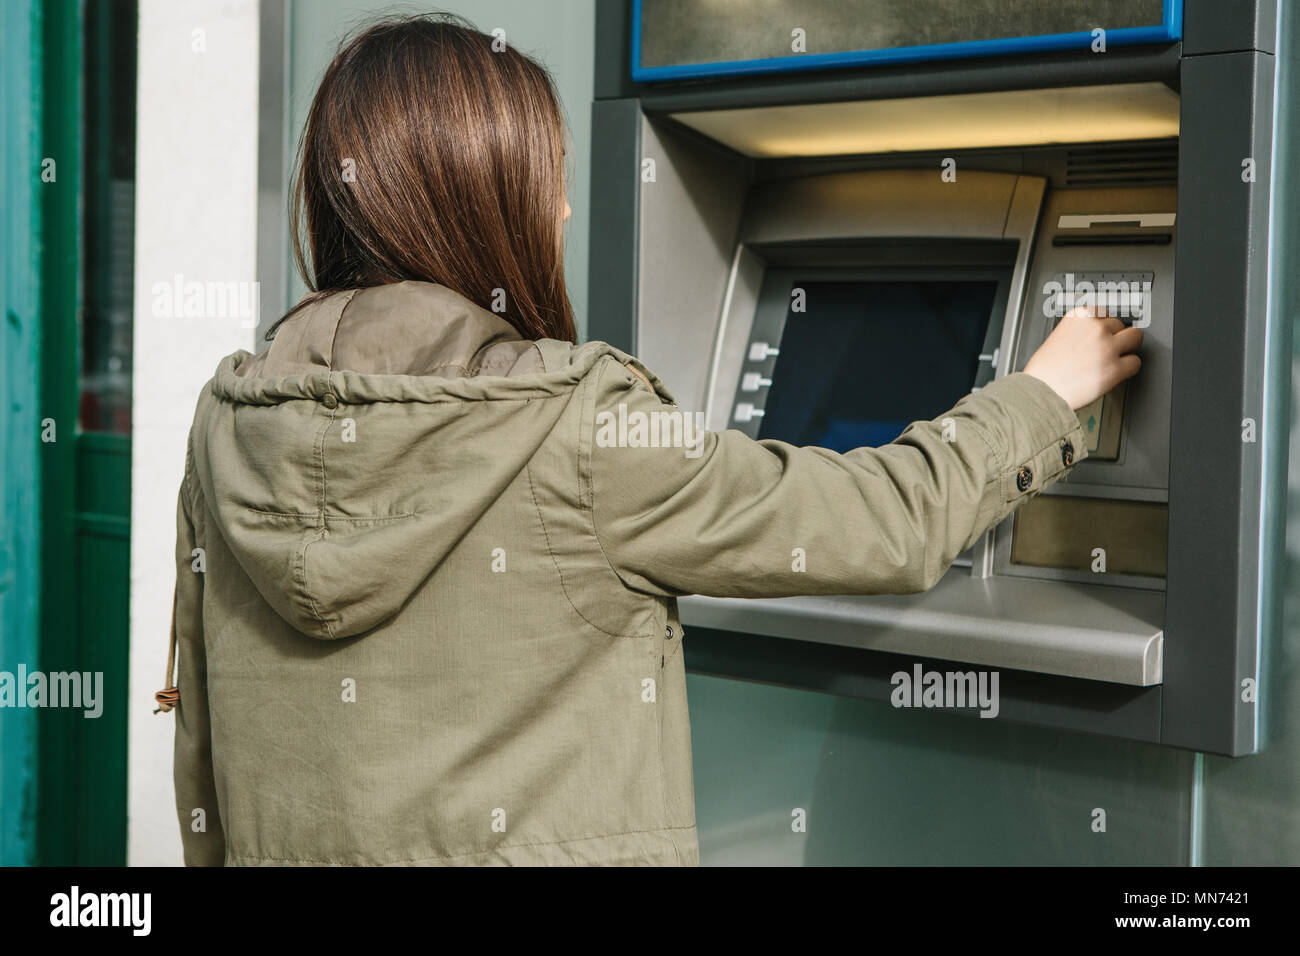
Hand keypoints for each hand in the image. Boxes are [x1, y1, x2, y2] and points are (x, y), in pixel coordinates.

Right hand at [1023, 307, 1142, 409]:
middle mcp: (1095, 328)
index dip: (1103, 326)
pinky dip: (1129, 368)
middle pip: (1121, 324)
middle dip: (1117, 336)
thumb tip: (1095, 337)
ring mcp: (1107, 347)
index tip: (1103, 333)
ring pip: (1135, 338)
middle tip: (1109, 349)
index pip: (1104, 312)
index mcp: (1079, 316)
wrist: (1039, 391)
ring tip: (1118, 358)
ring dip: (1128, 348)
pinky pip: (1135, 362)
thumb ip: (1079, 331)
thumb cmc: (1044, 371)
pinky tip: (1118, 372)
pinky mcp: (1115, 368)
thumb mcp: (1057, 337)